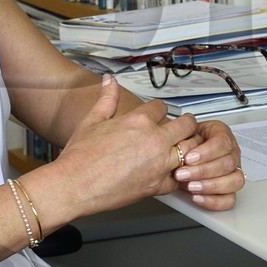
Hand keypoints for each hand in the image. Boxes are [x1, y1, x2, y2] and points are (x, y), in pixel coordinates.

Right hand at [46, 76, 202, 217]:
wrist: (74, 186)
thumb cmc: (80, 156)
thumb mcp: (92, 121)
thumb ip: (107, 99)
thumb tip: (110, 80)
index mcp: (138, 121)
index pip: (162, 107)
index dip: (160, 110)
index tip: (159, 115)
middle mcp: (154, 140)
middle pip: (187, 125)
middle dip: (186, 124)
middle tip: (183, 128)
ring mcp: (159, 164)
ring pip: (191, 149)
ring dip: (188, 147)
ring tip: (181, 149)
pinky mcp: (157, 185)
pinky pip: (180, 177)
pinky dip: (178, 174)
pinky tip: (170, 172)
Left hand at [172, 117, 245, 210]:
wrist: (183, 155)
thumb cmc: (186, 143)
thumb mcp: (184, 134)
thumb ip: (185, 137)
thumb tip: (179, 144)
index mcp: (222, 135)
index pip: (223, 142)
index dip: (206, 152)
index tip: (188, 158)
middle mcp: (231, 153)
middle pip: (228, 163)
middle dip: (203, 171)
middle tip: (183, 174)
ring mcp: (234, 172)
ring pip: (234, 181)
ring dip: (210, 186)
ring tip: (190, 186)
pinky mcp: (230, 190)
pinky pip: (230, 199)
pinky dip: (214, 201)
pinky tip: (198, 197)